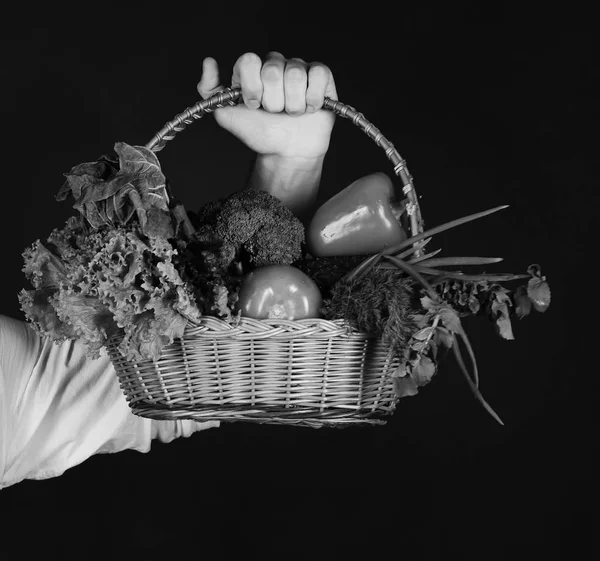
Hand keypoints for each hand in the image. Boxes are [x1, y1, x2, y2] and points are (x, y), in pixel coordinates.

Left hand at [197, 52, 337, 160]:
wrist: (287, 153)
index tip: (254, 106)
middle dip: (273, 102)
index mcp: (252, 70)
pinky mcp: (321, 76)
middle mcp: (274, 64)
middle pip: (272, 70)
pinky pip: (319, 74)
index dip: (252, 88)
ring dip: (293, 104)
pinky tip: (309, 108)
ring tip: (291, 114)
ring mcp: (298, 68)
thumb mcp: (227, 116)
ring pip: (295, 75)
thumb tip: (209, 62)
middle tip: (274, 113)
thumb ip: (210, 90)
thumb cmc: (260, 133)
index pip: (248, 61)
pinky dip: (313, 98)